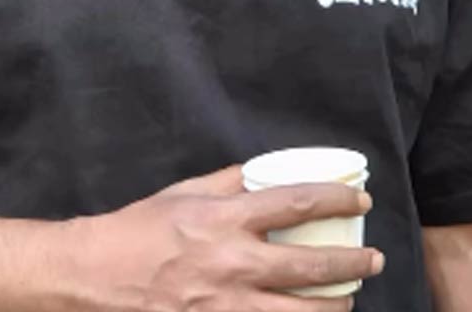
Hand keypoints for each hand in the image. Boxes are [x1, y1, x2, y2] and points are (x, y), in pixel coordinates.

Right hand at [61, 164, 383, 310]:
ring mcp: (226, 308)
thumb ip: (229, 182)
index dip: (337, 200)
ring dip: (335, 308)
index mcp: (227, 219)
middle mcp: (233, 264)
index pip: (297, 203)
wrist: (96, 277)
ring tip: (350, 300)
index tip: (362, 200)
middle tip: (375, 257)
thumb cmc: (140, 230)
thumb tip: (265, 172)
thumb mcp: (186, 193)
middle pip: (311, 266)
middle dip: (353, 262)